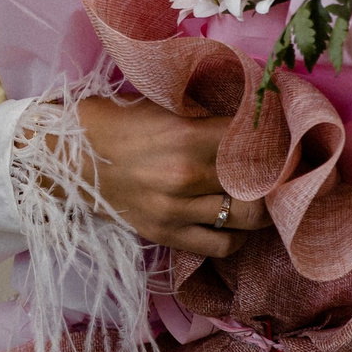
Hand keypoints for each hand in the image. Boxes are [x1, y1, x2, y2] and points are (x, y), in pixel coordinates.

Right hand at [75, 96, 268, 257]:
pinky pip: (221, 246)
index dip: (277, 141)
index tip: (284, 138)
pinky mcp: (165, 234)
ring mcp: (175, 210)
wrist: (67, 157)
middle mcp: (185, 177)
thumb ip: (209, 112)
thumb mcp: (164, 105)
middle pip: (260, 184)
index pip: (256, 142)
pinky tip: (235, 221)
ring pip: (248, 218)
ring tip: (263, 196)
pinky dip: (236, 236)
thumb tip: (258, 113)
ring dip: (262, 207)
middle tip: (284, 169)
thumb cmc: (117, 122)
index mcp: (187, 136)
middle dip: (277, 177)